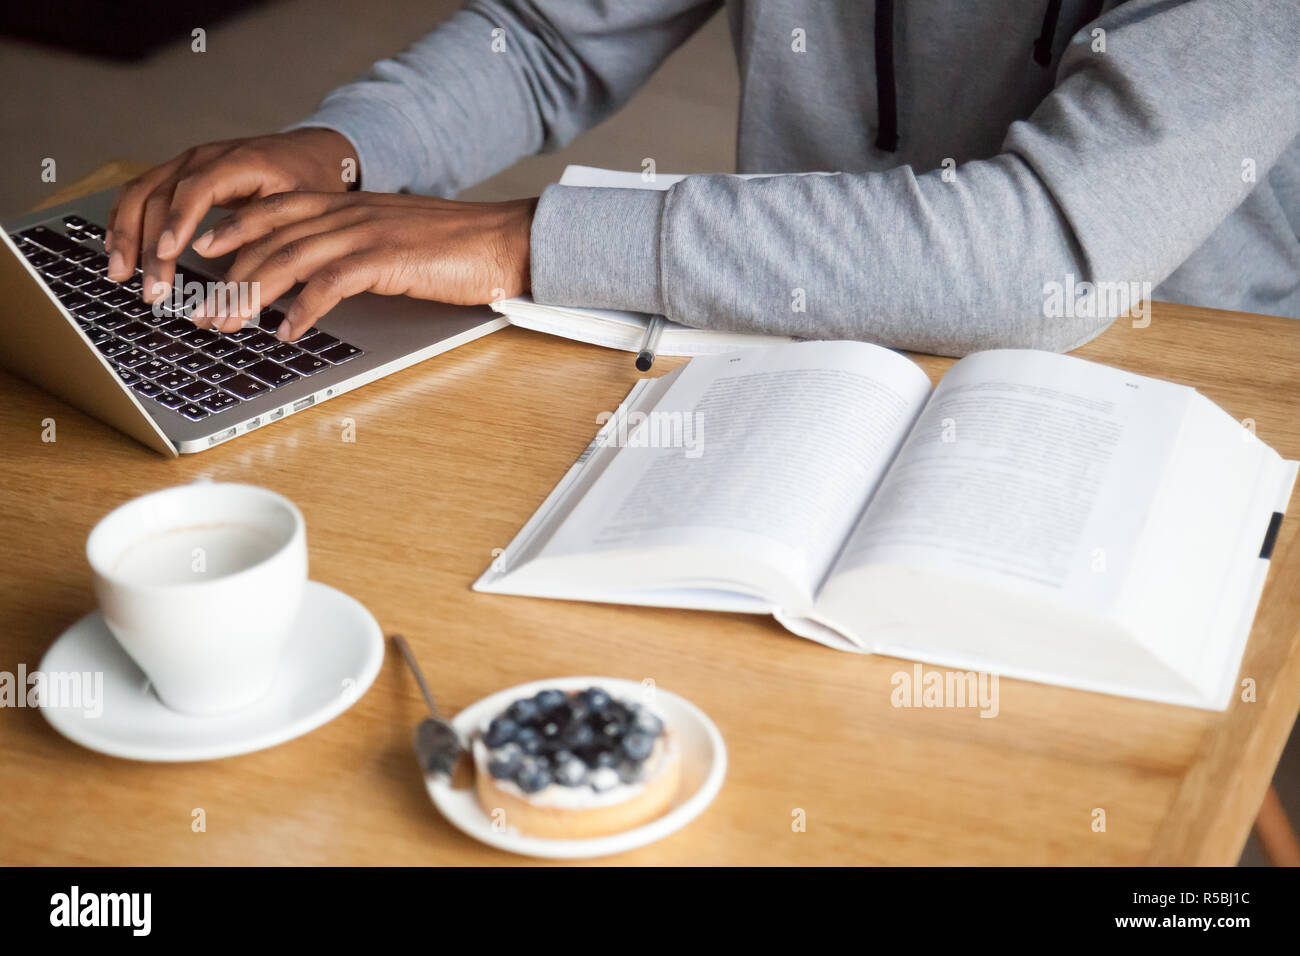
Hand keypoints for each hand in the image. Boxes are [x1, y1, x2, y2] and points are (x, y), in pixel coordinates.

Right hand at [104, 128, 357, 297]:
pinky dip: (125, 220)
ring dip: (127, 234)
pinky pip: (140, 192)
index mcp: (238, 161)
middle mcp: (204, 157)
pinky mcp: (178, 172)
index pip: (197, 188)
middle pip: (161, 196)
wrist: (309, 151)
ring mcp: (186, 162)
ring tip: (121, 274)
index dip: (179, 220)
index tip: (169, 253)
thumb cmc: (308, 181)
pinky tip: (118, 247)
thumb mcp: (298, 207)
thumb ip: (265, 235)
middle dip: (150, 245)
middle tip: (152, 289)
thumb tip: (237, 278)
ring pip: (141, 193)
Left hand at [189, 191, 536, 338]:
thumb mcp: (397, 238)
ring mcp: (365, 233)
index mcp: (350, 205)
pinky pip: (330, 283)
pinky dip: (303, 309)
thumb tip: (332, 275)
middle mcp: (349, 213)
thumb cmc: (458, 247)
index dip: (235, 228)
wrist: (504, 240)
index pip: (276, 209)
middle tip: (205, 311)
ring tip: (230, 325)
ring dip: (252, 295)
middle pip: (271, 239)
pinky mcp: (385, 258)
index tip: (204, 251)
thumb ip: (361, 247)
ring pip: (289, 259)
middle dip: (229, 276)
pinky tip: (288, 332)